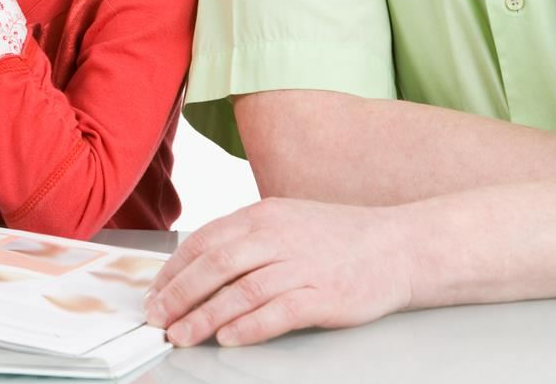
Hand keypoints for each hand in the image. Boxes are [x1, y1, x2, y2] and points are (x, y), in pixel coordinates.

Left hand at [144, 197, 413, 345]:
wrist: (400, 246)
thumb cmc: (338, 239)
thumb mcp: (285, 222)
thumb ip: (245, 240)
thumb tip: (199, 267)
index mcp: (262, 216)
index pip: (204, 242)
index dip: (174, 270)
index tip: (156, 292)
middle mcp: (277, 237)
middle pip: (214, 266)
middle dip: (179, 295)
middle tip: (158, 317)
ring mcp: (301, 266)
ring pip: (240, 291)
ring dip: (205, 317)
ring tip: (182, 335)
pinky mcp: (324, 295)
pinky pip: (278, 312)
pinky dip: (249, 327)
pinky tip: (228, 338)